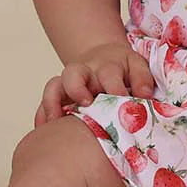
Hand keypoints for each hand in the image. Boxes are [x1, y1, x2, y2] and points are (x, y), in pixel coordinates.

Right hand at [35, 41, 154, 126]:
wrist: (104, 56)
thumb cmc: (123, 68)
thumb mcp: (137, 65)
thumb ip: (142, 78)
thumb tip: (145, 95)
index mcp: (107, 66)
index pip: (109, 73)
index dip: (115, 88)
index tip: (121, 100)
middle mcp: (84, 72)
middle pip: (73, 73)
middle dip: (77, 88)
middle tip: (86, 104)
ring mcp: (68, 83)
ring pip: (54, 85)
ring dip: (53, 101)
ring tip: (57, 120)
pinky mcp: (58, 94)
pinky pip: (44, 102)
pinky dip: (41, 115)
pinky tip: (43, 130)